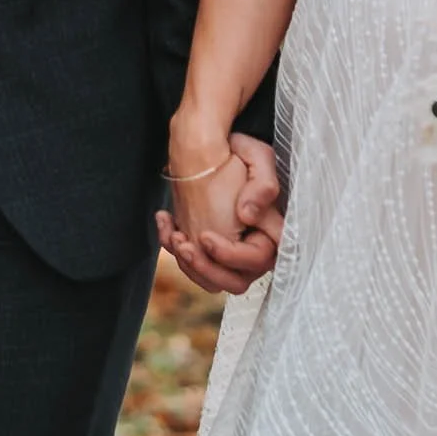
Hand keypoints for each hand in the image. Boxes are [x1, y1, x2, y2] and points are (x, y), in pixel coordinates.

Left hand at [157, 134, 283, 295]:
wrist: (206, 153)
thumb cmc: (235, 153)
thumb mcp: (257, 156)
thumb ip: (263, 184)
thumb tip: (248, 216)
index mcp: (270, 230)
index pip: (259, 259)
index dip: (232, 255)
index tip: (205, 235)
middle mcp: (254, 248)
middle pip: (236, 282)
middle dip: (206, 268)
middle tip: (183, 243)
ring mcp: (231, 253)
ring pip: (212, 282)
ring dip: (189, 265)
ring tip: (173, 233)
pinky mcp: (208, 251)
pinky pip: (193, 268)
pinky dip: (174, 249)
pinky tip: (165, 221)